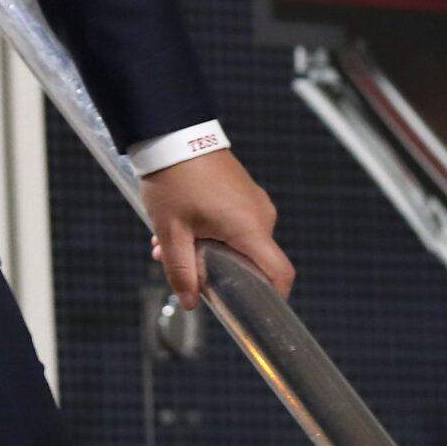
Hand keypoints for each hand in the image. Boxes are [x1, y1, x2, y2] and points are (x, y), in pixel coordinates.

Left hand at [140, 149, 292, 310]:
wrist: (175, 133)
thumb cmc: (175, 180)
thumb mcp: (172, 231)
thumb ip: (181, 270)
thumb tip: (191, 303)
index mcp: (250, 228)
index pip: (280, 273)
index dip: (274, 298)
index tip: (254, 312)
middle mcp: (261, 216)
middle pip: (251, 260)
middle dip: (217, 270)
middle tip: (181, 266)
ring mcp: (254, 202)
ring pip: (238, 242)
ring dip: (206, 248)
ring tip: (167, 242)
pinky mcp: (244, 192)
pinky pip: (235, 223)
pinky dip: (211, 231)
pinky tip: (179, 225)